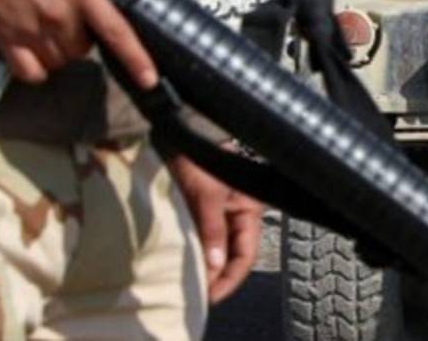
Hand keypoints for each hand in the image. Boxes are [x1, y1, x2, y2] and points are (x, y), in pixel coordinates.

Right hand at [0, 0, 156, 87]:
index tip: (149, 79)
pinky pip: (27, 71)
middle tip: (79, 20)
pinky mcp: (1, 37)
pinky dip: (37, 69)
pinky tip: (37, 56)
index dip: (136, 58)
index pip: (115, 31)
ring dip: (63, 53)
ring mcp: (28, 30)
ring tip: (58, 35)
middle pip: (84, 48)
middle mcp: (57, 17)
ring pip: (59, 60)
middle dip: (87, 38)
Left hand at [168, 153, 264, 303]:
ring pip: (214, 249)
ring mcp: (218, 214)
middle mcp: (236, 214)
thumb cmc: (198, 156)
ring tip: (187, 283)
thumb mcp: (206, 194)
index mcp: (249, 209)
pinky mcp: (199, 210)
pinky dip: (192, 253)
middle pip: (230, 255)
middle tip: (195, 295)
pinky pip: (200, 239)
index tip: (209, 296)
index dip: (229, 278)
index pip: (245, 254)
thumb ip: (212, 230)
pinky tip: (181, 264)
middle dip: (215, 276)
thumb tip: (213, 266)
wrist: (177, 132)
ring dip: (202, 265)